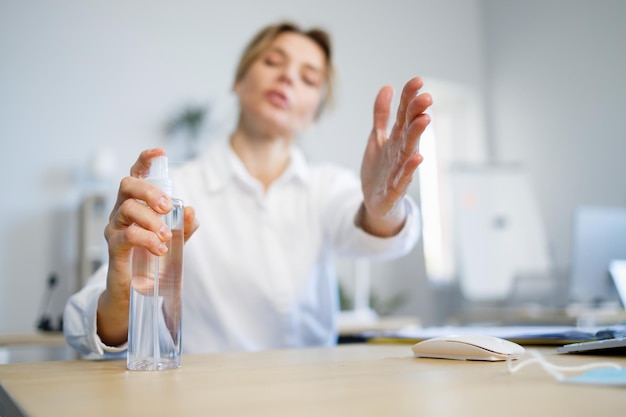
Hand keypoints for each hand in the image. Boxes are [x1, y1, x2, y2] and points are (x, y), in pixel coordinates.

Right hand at [97, 148, 198, 345]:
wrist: (137, 289)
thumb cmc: (153, 257)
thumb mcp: (176, 239)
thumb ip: (185, 225)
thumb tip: (190, 210)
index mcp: (137, 203)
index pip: (136, 174)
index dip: (145, 160)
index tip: (159, 152)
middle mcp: (122, 211)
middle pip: (127, 185)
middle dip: (150, 191)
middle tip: (167, 207)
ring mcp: (116, 228)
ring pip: (127, 208)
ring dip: (151, 219)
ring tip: (166, 236)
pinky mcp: (114, 248)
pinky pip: (126, 236)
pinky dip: (146, 239)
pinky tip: (160, 247)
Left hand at [359, 77, 431, 235]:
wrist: (375, 202)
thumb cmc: (380, 169)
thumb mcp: (377, 138)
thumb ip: (381, 115)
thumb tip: (387, 87)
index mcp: (397, 138)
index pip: (404, 114)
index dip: (409, 98)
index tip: (417, 80)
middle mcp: (402, 152)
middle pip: (410, 129)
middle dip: (417, 113)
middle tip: (426, 96)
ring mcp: (400, 170)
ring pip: (410, 150)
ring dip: (417, 135)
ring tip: (424, 119)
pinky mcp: (395, 189)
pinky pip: (403, 179)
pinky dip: (410, 169)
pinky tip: (418, 158)